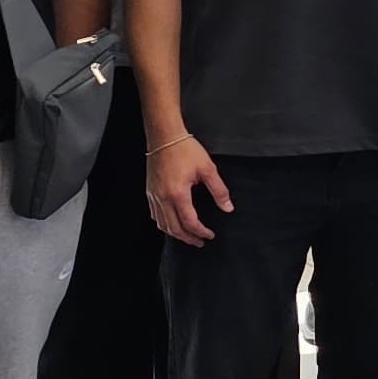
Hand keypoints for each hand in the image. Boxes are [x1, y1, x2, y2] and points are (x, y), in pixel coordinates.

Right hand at [148, 130, 229, 246]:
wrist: (164, 137)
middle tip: (200, 242)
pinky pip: (155, 214)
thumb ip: (219, 190)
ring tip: (187, 236)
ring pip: (162, 224)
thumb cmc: (185, 149)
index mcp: (178, 194)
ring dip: (175, 233)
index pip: (190, 222)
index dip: (201, 232)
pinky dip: (164, 223)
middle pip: (174, 228)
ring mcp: (154, 195)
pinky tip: (171, 222)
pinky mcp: (150, 191)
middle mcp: (163, 198)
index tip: (210, 235)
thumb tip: (228, 207)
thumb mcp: (207, 168)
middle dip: (188, 238)